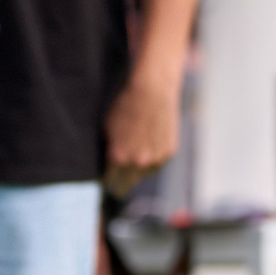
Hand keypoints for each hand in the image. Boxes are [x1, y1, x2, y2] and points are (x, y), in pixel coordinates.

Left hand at [103, 70, 178, 197]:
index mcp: (119, 158)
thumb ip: (109, 151)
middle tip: (117, 170)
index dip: (106, 179)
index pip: (110, 182)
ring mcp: (157, 159)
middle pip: (127, 183)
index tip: (105, 177)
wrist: (152, 91)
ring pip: (144, 174)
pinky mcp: (169, 152)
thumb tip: (109, 164)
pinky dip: (152, 158)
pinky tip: (147, 145)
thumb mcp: (107, 129)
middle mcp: (139, 163)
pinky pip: (157, 163)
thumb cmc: (125, 106)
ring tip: (134, 153)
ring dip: (138, 168)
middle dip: (121, 178)